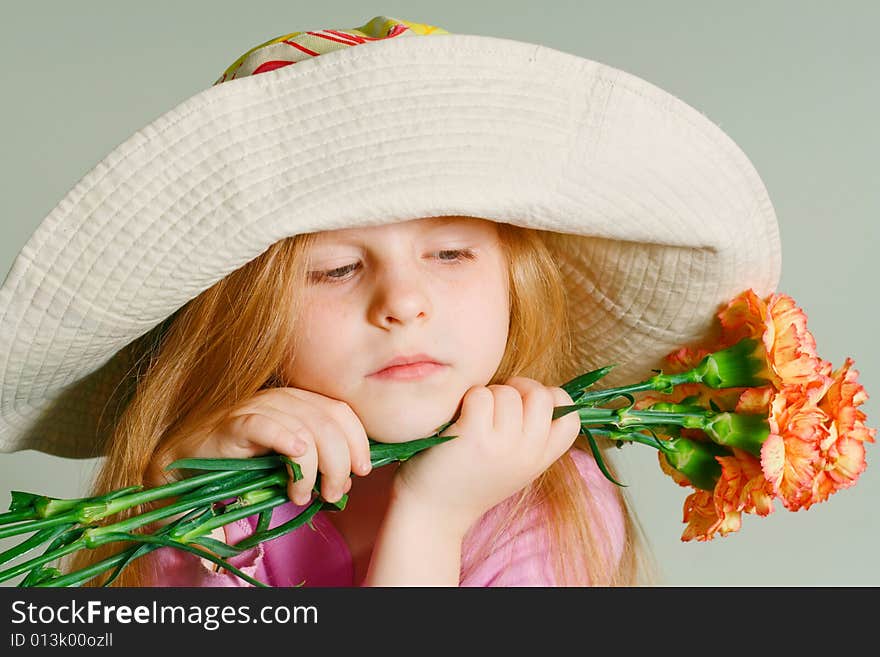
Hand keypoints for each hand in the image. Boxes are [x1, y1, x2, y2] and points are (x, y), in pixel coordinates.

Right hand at [149, 388, 372, 504]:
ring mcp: (257, 406)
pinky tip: (295, 457)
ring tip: (301, 495)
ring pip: (303, 429)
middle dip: (339, 461)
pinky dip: (285, 440)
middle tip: (332, 492)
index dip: (358, 440)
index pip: (341, 411)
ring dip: (311, 468)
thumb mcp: (286, 461)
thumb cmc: (239, 461)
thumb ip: (316, 464)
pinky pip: (265, 425)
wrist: (185, 460)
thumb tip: (345, 482)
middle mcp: (281, 398)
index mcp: (299, 401)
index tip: (362, 470)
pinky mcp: (232, 422)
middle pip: (328, 422)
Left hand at [391, 377, 581, 532]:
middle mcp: (528, 453)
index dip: (550, 400)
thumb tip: (535, 390)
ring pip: (508, 392)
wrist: (432, 514)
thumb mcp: (514, 466)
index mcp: (541, 460)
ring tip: (472, 417)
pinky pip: (480, 395)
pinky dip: (467, 399)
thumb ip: (531, 436)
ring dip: (488, 395)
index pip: (570, 416)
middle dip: (518, 390)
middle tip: (496, 405)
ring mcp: (502, 446)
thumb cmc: (469, 480)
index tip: (524, 407)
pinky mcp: (473, 437)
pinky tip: (457, 421)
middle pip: (542, 395)